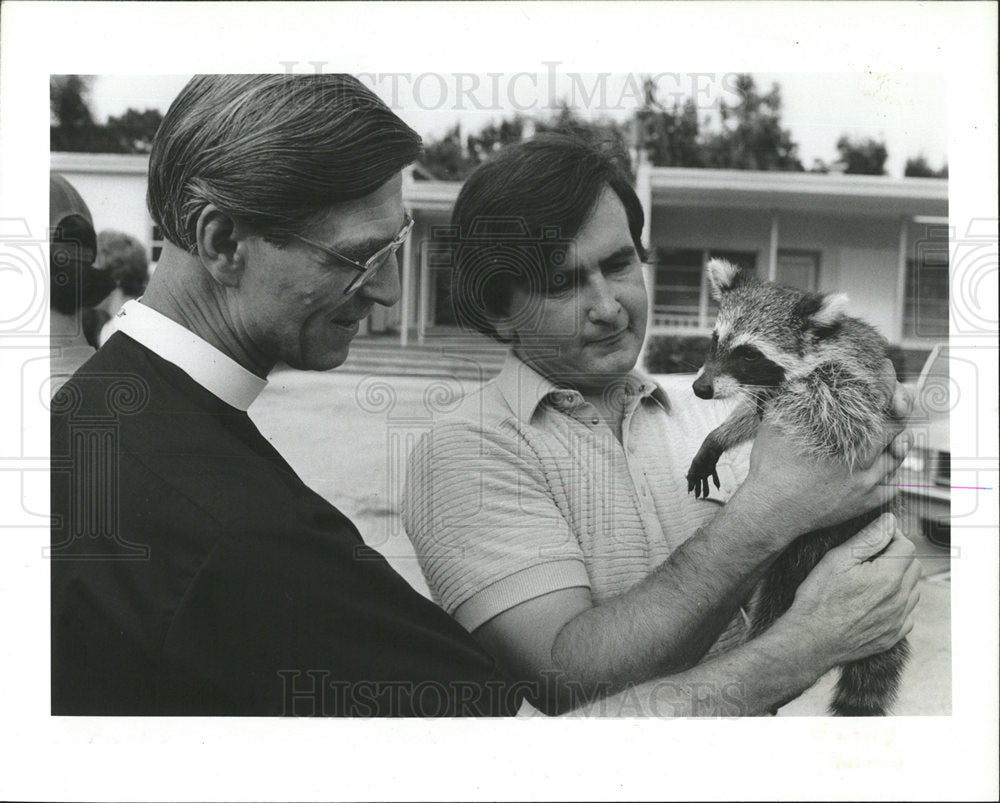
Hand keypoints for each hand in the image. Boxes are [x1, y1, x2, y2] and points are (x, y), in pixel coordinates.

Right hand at [735, 359, 913, 538]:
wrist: (769, 511)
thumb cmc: (770, 469)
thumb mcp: (774, 425)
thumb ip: (789, 400)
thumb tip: (794, 376)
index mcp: (843, 436)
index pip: (878, 402)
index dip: (886, 382)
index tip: (886, 370)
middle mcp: (861, 459)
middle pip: (896, 427)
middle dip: (900, 407)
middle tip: (896, 396)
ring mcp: (866, 483)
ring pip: (898, 457)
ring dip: (899, 440)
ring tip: (894, 431)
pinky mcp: (864, 502)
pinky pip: (893, 486)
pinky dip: (893, 473)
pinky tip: (885, 464)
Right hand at [779, 513, 920, 668]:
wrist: (811, 640)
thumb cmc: (819, 599)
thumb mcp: (837, 560)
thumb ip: (868, 539)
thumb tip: (889, 521)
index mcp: (888, 577)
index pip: (907, 546)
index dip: (892, 536)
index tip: (876, 538)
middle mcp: (900, 599)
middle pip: (914, 567)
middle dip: (898, 556)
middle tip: (871, 557)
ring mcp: (899, 620)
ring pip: (913, 590)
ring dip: (900, 579)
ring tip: (871, 579)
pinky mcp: (894, 636)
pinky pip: (908, 613)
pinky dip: (897, 602)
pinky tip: (874, 601)